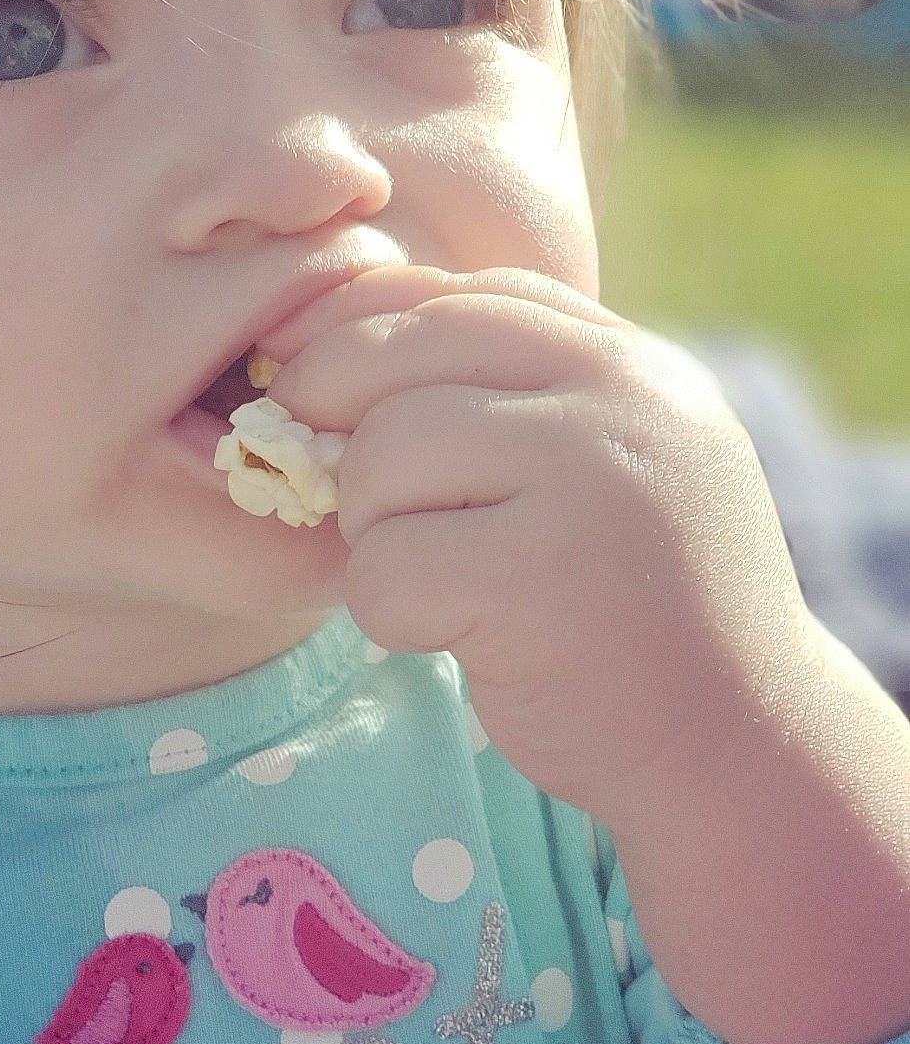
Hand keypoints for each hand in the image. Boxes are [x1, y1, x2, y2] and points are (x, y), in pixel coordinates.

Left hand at [259, 266, 814, 825]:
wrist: (737, 744)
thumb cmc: (632, 599)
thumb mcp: (598, 460)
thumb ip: (503, 388)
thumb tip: (316, 340)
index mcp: (630, 361)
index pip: (454, 299)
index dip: (357, 331)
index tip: (306, 381)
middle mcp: (621, 399)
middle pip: (397, 361)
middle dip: (340, 426)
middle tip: (361, 502)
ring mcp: (587, 482)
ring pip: (379, 459)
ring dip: (374, 531)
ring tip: (442, 577)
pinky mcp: (540, 580)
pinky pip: (384, 565)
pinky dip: (389, 611)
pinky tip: (452, 633)